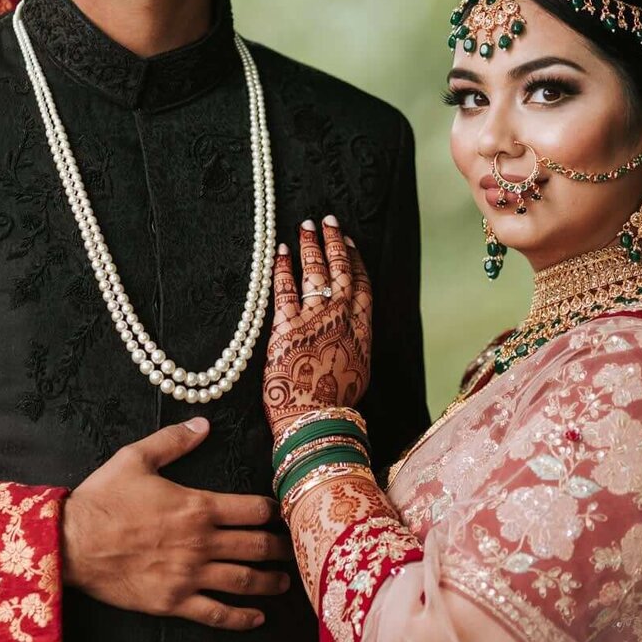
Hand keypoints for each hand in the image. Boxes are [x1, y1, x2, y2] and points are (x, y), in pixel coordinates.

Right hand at [60, 418, 290, 629]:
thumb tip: (203, 424)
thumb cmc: (103, 498)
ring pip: (243, 581)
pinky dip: (241, 618)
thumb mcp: (136, 458)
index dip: (273, 511)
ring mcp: (188, 575)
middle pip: (256, 546)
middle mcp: (200, 542)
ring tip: (284, 582)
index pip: (253, 509)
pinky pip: (216, 613)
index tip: (282, 514)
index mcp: (197, 506)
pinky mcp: (173, 602)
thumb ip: (173, 440)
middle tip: (293, 548)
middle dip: (280, 548)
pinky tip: (257, 618)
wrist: (71, 542)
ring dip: (269, 582)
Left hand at [263, 216, 372, 438]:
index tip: (351, 243)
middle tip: (329, 220)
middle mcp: (342, 319)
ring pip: (316, 272)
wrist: (315, 422)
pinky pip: (284, 288)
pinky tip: (280, 251)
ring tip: (306, 225)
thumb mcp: (357, 373)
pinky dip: (282, 267)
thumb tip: (350, 334)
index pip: (362, 286)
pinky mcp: (286, 326)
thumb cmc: (334, 406)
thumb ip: (354, 346)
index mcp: (362, 332)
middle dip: (335, 241)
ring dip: (311, 244)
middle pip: (341, 271)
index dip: (356, 261)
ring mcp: (315, 320)